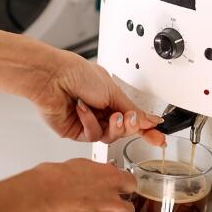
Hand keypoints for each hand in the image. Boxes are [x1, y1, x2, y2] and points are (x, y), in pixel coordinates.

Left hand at [29, 51, 164, 145]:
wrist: (52, 77)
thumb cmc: (77, 73)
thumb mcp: (112, 90)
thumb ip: (132, 108)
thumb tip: (150, 119)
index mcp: (110, 98)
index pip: (133, 118)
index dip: (146, 128)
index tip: (159, 137)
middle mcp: (100, 111)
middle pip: (123, 130)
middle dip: (129, 126)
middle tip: (131, 120)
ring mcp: (88, 122)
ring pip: (110, 136)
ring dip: (112, 126)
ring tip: (109, 114)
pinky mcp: (75, 132)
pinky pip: (92, 135)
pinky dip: (90, 122)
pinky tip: (82, 109)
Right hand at [30, 159, 147, 211]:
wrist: (39, 201)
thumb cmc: (49, 182)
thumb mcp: (76, 165)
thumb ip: (93, 172)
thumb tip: (96, 173)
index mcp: (108, 179)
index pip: (130, 184)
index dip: (129, 189)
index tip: (128, 191)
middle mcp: (112, 202)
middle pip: (129, 209)